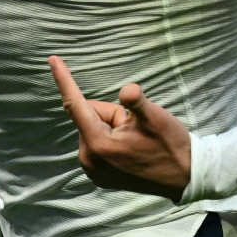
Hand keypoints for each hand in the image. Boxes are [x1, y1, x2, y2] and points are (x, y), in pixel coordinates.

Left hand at [48, 56, 190, 201]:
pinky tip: (130, 149)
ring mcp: (93, 171)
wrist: (184, 177)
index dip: (64, 80)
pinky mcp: (99, 176)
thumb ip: (137, 101)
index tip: (52, 59)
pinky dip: (109, 139)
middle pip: (89, 116)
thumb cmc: (171, 145)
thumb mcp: (156, 118)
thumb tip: (126, 90)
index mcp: (99, 144)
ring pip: (93, 129)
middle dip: (110, 114)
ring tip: (136, 140)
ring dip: (111, 128)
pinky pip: (96, 144)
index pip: (75, 105)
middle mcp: (89, 160)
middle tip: (136, 127)